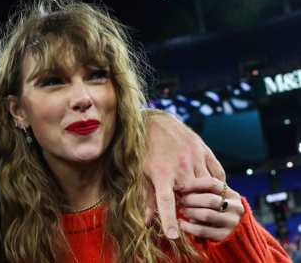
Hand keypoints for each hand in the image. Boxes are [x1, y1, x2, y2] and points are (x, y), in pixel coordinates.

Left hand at [142, 110, 225, 238]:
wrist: (154, 121)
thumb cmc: (144, 149)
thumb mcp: (140, 173)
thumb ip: (146, 197)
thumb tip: (147, 222)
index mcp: (161, 173)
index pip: (165, 202)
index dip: (169, 220)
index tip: (173, 236)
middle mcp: (180, 166)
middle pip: (193, 196)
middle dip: (192, 206)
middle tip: (188, 208)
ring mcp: (195, 157)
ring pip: (208, 186)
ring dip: (206, 195)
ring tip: (199, 198)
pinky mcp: (204, 150)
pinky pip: (218, 173)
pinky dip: (217, 183)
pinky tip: (211, 187)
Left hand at [178, 177, 243, 240]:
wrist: (230, 231)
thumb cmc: (215, 209)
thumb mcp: (214, 197)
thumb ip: (201, 191)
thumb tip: (179, 187)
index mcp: (232, 194)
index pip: (212, 183)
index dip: (193, 184)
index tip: (179, 187)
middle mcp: (235, 208)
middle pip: (210, 199)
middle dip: (191, 199)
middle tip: (180, 200)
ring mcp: (231, 223)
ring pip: (207, 215)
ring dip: (190, 212)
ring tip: (182, 210)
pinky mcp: (224, 236)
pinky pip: (203, 230)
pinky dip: (189, 227)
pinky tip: (181, 224)